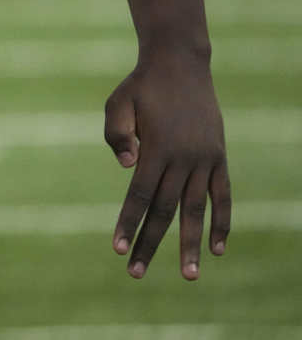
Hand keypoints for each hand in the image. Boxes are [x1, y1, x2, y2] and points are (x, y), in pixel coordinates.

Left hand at [103, 52, 230, 279]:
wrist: (180, 64)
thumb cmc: (140, 86)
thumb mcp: (117, 104)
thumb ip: (116, 135)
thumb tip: (127, 168)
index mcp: (155, 148)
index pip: (139, 195)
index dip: (128, 223)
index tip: (118, 249)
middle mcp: (183, 158)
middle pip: (164, 210)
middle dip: (150, 243)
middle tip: (136, 274)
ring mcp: (204, 159)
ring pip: (196, 210)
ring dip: (191, 243)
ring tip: (189, 275)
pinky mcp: (218, 157)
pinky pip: (223, 196)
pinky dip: (222, 222)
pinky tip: (219, 249)